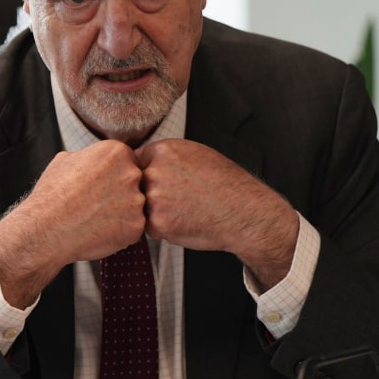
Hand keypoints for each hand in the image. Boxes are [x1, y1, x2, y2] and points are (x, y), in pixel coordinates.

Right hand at [0, 140, 145, 306]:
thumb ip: (89, 157)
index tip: (98, 186)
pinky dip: (120, 231)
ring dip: (121, 212)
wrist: (46, 228)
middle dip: (120, 193)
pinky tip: (99, 231)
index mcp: (116, 152)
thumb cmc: (52, 193)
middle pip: (135, 182)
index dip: (112, 175)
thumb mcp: (66, 160)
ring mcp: (136, 201)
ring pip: (134, 206)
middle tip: (96, 204)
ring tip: (95, 219)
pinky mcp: (136, 226)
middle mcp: (131, 173)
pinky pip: (133, 227)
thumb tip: (92, 158)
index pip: (127, 161)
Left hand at [136, 139, 298, 290]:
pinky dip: (163, 228)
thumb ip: (165, 157)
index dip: (147, 175)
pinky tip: (185, 222)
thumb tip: (139, 161)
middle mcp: (154, 171)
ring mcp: (154, 198)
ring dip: (155, 212)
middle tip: (176, 200)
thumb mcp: (195, 154)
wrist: (243, 212)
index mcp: (162, 150)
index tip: (163, 183)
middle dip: (148, 194)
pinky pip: (149, 227)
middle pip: (135, 185)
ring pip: (141, 207)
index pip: (135, 162)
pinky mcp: (157, 223)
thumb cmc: (225, 184)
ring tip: (183, 210)